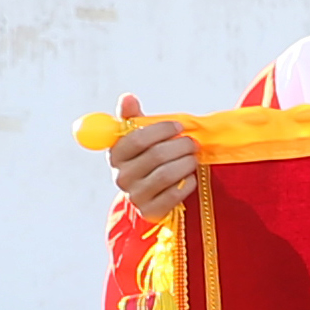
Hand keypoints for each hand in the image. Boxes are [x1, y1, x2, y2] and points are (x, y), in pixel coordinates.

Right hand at [109, 93, 199, 221]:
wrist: (148, 198)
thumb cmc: (145, 160)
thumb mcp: (137, 140)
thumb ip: (132, 118)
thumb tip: (128, 97)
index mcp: (115, 155)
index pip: (137, 138)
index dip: (161, 130)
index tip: (179, 126)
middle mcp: (121, 176)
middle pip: (156, 156)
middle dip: (180, 146)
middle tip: (192, 143)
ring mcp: (135, 195)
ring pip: (166, 174)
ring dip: (186, 163)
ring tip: (193, 158)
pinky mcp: (151, 211)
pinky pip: (175, 194)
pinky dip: (187, 183)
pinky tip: (190, 177)